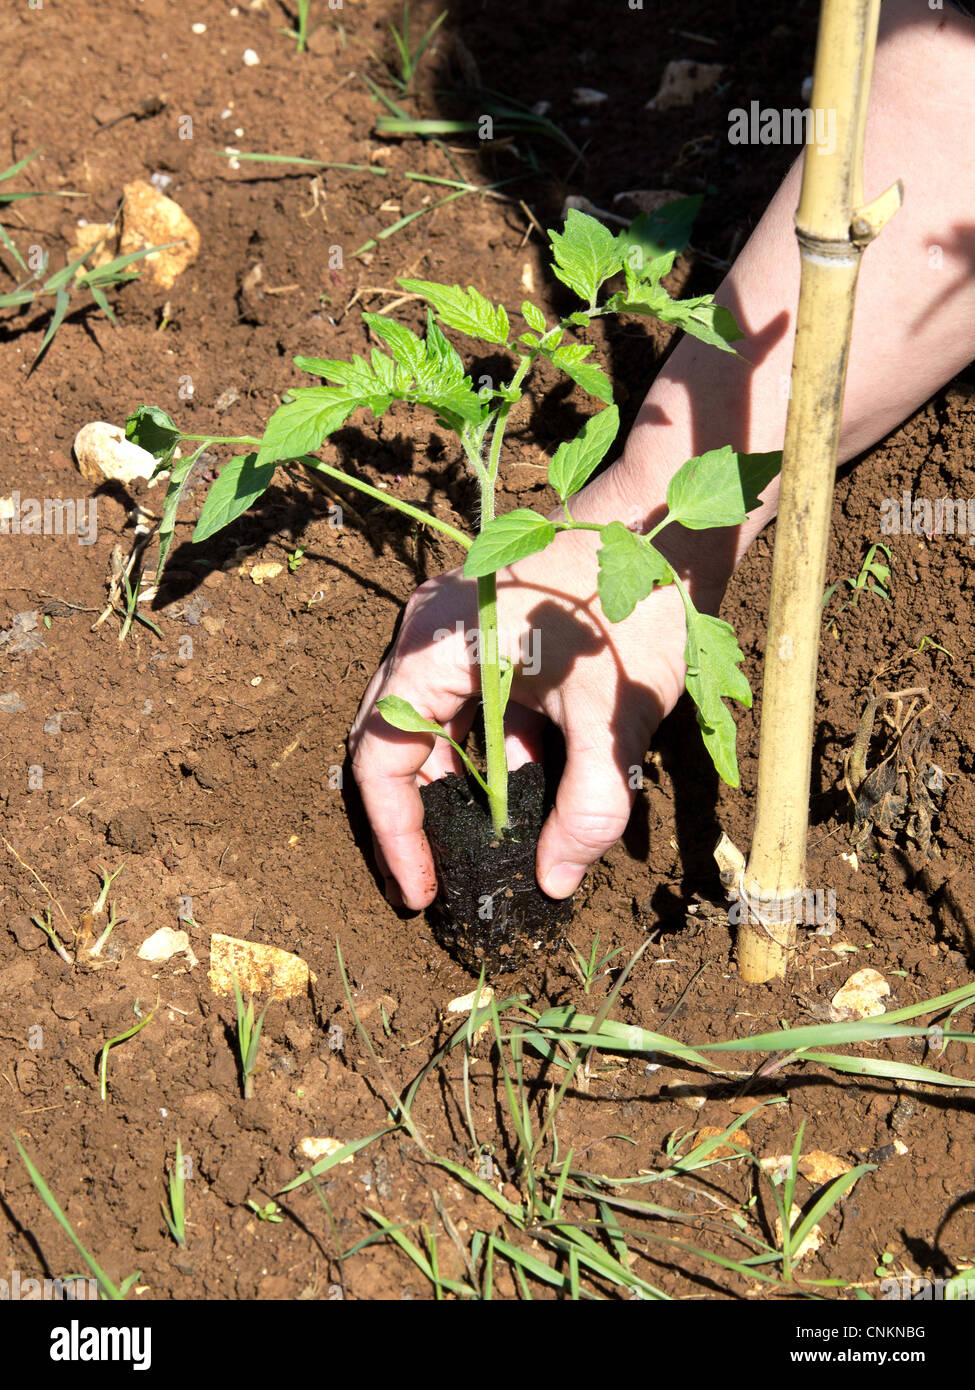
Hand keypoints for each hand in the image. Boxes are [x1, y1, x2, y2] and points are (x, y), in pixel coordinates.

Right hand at [349, 465, 722, 908]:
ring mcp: (452, 629)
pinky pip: (465, 702)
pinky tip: (530, 782)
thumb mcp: (614, 718)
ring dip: (458, 783)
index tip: (420, 890)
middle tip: (439, 877)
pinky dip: (488, 749)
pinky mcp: (485, 631)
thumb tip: (554, 881)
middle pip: (392, 742)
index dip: (395, 833)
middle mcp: (426, 635)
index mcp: (433, 649)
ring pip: (430, 724)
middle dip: (415, 816)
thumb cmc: (633, 605)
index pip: (380, 757)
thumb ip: (586, 807)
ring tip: (489, 840)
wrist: (667, 525)